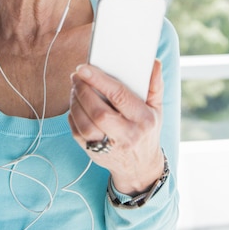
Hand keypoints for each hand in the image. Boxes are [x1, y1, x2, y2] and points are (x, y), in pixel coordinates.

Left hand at [68, 60, 164, 194]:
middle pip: (99, 112)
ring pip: (85, 124)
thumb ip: (154, 84)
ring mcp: (109, 147)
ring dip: (75, 102)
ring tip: (75, 88)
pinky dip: (72, 115)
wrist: (140, 166)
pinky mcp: (93, 152)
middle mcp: (128, 135)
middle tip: (77, 76)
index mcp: (144, 120)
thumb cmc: (146, 130)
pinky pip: (77, 132)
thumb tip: (154, 62)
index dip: (100, 80)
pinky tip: (75, 104)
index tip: (85, 68)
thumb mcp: (156, 108)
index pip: (120, 97)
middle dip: (84, 91)